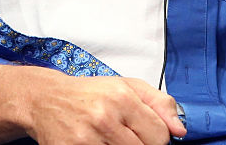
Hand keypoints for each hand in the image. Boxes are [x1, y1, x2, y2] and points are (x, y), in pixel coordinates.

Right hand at [0, 65, 185, 144]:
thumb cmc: (89, 94)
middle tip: (128, 138)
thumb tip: (180, 129)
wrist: (45, 99)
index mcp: (121, 97)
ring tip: (113, 140)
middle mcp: (104, 118)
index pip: (160, 135)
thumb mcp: (125, 86)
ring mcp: (86, 139)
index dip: (158, 139)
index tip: (146, 135)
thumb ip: (157, 102)